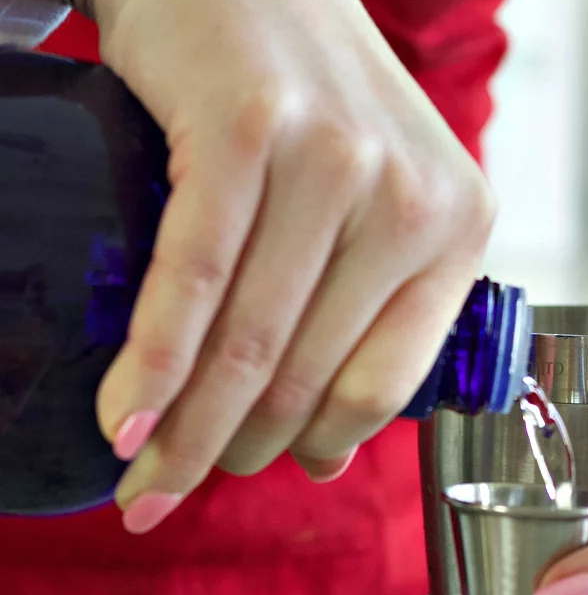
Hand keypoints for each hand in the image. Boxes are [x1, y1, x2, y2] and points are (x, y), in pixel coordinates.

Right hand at [79, 0, 493, 531]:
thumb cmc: (312, 104)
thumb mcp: (377, 204)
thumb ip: (365, 318)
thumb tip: (325, 452)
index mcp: (457, 231)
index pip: (385, 385)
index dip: (318, 446)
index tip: (270, 472)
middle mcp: (410, 201)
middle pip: (308, 378)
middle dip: (233, 456)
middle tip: (173, 491)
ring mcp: (333, 163)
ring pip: (251, 344)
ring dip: (188, 433)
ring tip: (144, 482)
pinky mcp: (248, 130)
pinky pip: (197, 280)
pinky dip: (155, 365)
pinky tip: (125, 422)